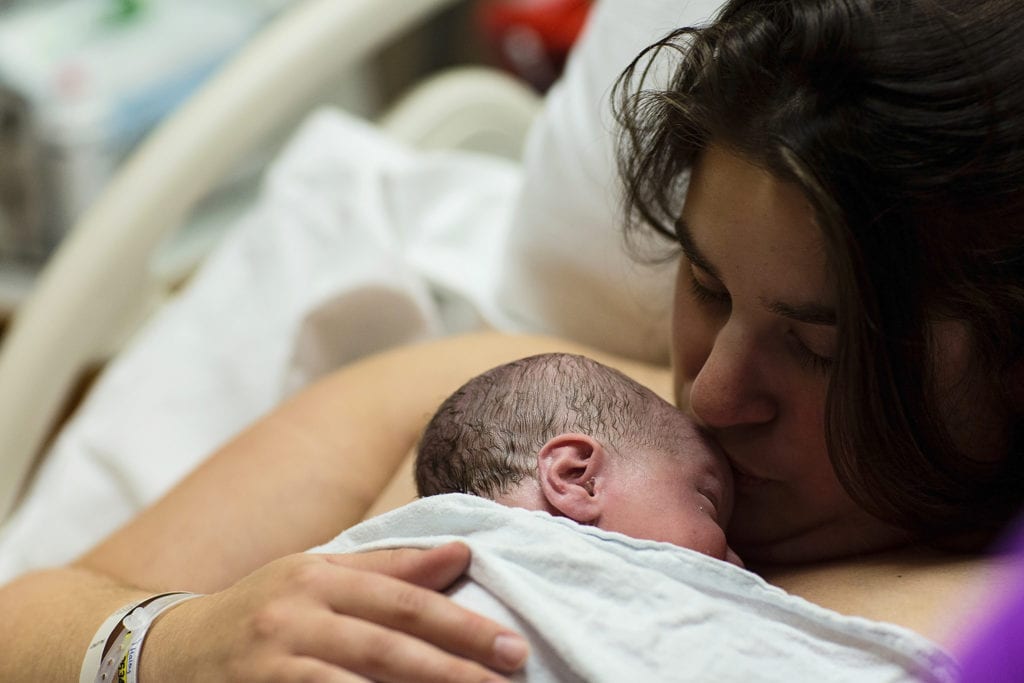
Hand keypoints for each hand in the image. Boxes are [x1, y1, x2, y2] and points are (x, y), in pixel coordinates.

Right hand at [141, 543, 527, 681]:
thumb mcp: (318, 576)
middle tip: (508, 677)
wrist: (167, 649)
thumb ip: (390, 569)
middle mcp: (295, 615)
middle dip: (454, 668)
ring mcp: (272, 663)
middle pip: (388, 647)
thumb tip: (462, 554)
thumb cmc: (261, 609)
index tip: (510, 646)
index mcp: (318, 576)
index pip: (403, 600)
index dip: (460, 624)